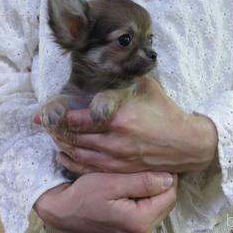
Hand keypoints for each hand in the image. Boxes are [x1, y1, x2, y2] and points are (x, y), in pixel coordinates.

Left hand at [34, 76, 217, 174]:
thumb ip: (123, 78)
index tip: (47, 113)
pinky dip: (72, 163)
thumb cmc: (166, 112)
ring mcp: (116, 159)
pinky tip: (64, 156)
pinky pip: (89, 169)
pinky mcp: (119, 170)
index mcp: (118, 118)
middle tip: (46, 124)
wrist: (186, 143)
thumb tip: (107, 63)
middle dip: (57, 131)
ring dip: (63, 146)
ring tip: (53, 137)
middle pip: (74, 138)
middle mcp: (113, 141)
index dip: (59, 117)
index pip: (77, 119)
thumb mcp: (146, 87)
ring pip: (79, 154)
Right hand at [34, 172, 177, 232]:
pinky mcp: (131, 229)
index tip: (154, 160)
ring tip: (136, 175)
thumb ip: (141, 182)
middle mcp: (142, 232)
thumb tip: (169, 178)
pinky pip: (148, 210)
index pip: (169, 195)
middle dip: (160, 182)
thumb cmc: (83, 196)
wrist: (63, 211)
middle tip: (145, 165)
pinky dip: (144, 197)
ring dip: (152, 189)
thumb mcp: (111, 183)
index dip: (166, 175)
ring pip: (159, 205)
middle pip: (166, 201)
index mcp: (139, 221)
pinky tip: (132, 186)